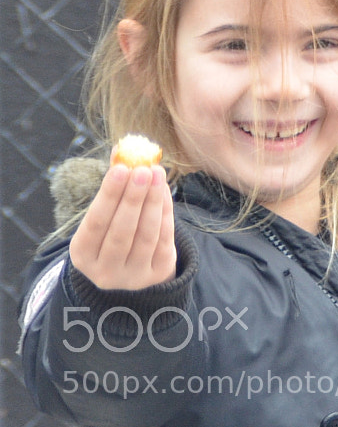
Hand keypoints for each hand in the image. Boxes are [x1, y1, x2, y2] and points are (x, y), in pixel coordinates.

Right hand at [69, 164, 176, 290]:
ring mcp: (132, 276)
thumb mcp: (104, 215)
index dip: (109, 195)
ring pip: (146, 235)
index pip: (95, 223)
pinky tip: (164, 191)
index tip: (122, 168)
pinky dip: (165, 212)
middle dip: (133, 198)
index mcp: (82, 255)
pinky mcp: (156, 274)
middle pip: (121, 231)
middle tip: (143, 169)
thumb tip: (121, 150)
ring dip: (153, 202)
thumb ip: (113, 186)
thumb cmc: (112, 231)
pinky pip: (164, 239)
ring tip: (157, 174)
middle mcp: (104, 271)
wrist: (130, 268)